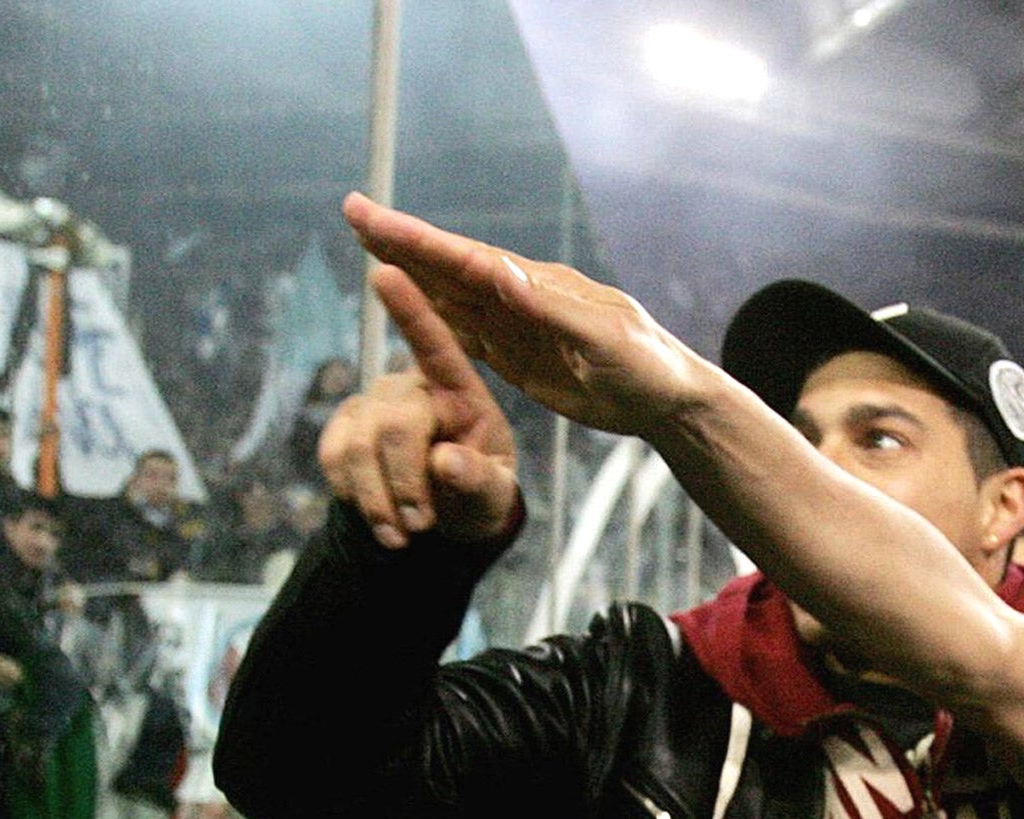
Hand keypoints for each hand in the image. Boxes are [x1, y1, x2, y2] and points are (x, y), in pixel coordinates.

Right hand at [319, 264, 520, 549]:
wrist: (447, 514)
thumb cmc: (480, 489)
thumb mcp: (494, 493)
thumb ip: (478, 479)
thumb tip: (445, 461)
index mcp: (458, 386)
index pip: (435, 342)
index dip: (410, 309)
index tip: (386, 270)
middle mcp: (410, 384)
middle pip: (395, 422)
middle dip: (404, 479)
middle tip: (422, 524)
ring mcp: (372, 402)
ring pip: (356, 446)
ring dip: (377, 498)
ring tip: (405, 534)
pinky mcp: (344, 426)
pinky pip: (333, 457)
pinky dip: (355, 496)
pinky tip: (381, 518)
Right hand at [341, 194, 713, 438]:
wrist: (670, 401)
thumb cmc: (648, 366)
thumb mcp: (602, 338)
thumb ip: (549, 307)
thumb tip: (498, 271)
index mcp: (539, 286)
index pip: (467, 259)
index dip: (417, 240)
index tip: (373, 218)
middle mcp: (522, 298)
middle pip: (450, 267)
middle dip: (401, 243)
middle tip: (352, 213)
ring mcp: (518, 326)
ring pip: (452, 297)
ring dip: (411, 274)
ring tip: (368, 249)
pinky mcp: (519, 357)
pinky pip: (468, 335)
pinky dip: (435, 319)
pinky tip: (410, 307)